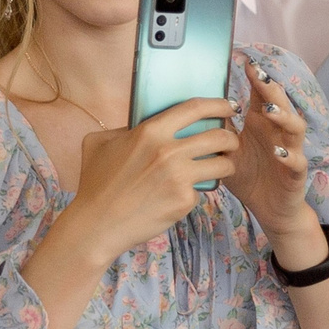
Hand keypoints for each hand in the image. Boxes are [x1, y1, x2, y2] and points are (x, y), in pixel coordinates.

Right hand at [58, 98, 238, 264]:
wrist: (96, 224)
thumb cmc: (95, 183)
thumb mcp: (99, 143)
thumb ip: (124, 129)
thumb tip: (144, 123)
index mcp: (150, 132)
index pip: (195, 109)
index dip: (218, 105)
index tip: (228, 107)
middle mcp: (168, 151)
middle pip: (220, 137)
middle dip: (232, 138)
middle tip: (231, 142)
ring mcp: (179, 176)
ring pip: (223, 164)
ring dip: (227, 164)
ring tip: (221, 166)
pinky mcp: (184, 200)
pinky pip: (203, 190)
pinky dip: (197, 191)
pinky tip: (184, 194)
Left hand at [225, 63, 318, 248]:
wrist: (270, 208)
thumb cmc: (249, 176)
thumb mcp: (228, 151)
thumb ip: (218, 130)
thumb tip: (194, 109)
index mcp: (262, 124)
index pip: (261, 95)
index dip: (256, 78)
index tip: (245, 60)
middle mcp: (278, 133)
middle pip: (280, 105)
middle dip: (271, 90)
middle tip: (259, 76)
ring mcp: (291, 151)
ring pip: (294, 129)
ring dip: (284, 117)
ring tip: (269, 111)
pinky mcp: (296, 173)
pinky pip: (296, 162)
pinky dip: (288, 157)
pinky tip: (278, 153)